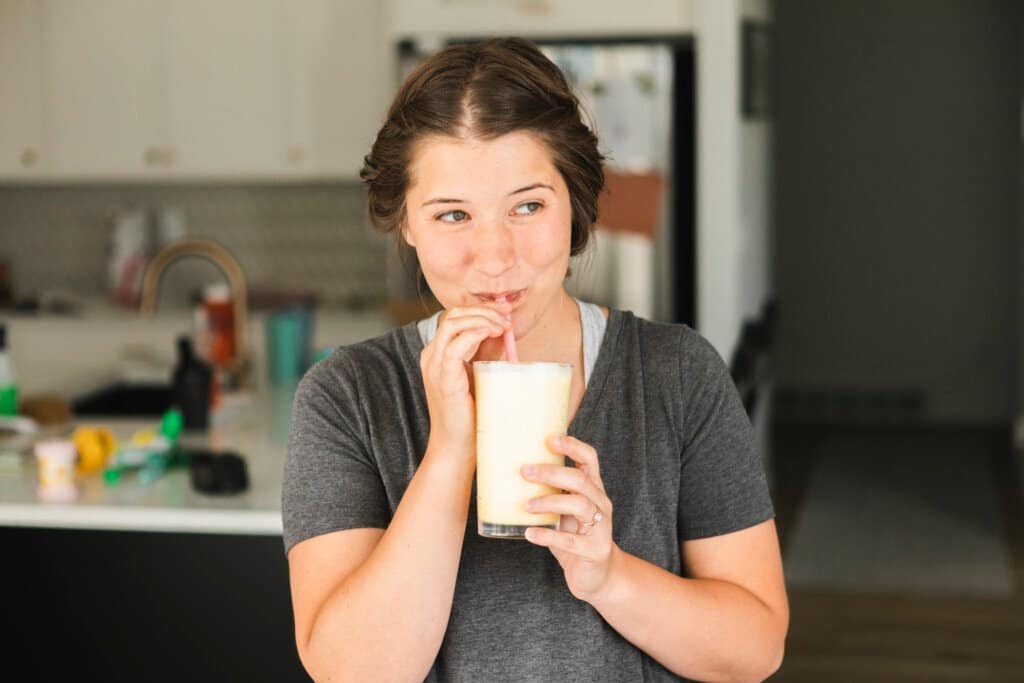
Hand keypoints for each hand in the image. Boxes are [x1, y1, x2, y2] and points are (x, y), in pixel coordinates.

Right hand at [420, 306, 510, 462]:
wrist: (458, 446)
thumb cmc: (471, 414)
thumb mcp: (482, 374)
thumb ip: (489, 352)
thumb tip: (506, 330)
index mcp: (440, 353)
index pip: (456, 317)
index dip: (481, 308)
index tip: (505, 310)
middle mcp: (432, 355)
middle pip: (454, 315)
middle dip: (483, 310)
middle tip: (506, 316)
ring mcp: (435, 366)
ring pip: (452, 323)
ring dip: (481, 319)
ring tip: (502, 326)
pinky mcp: (443, 378)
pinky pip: (454, 346)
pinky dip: (473, 334)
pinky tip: (490, 333)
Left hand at [521, 435, 616, 601]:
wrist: (598, 575)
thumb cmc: (575, 536)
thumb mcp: (565, 510)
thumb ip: (550, 492)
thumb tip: (512, 473)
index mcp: (593, 490)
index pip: (589, 459)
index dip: (572, 446)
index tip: (549, 439)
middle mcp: (600, 504)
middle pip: (581, 480)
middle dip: (552, 473)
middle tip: (525, 472)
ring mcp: (600, 528)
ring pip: (580, 506)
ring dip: (551, 502)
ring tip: (527, 505)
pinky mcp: (594, 550)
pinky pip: (571, 541)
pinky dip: (549, 536)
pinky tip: (530, 533)